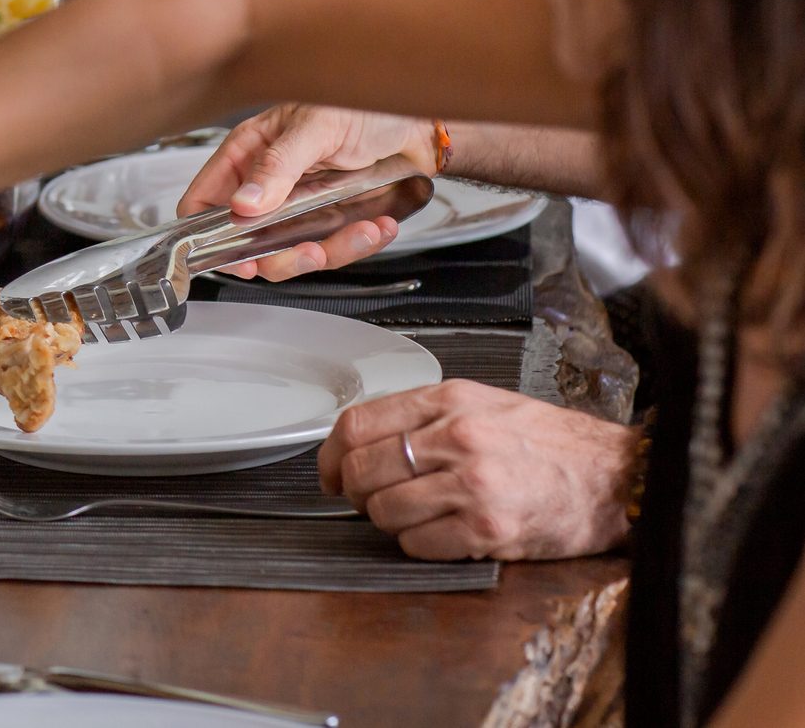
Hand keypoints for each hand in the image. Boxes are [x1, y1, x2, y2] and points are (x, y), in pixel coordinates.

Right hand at [177, 104, 436, 277]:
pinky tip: (375, 225)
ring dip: (327, 251)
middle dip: (278, 255)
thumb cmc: (364, 104)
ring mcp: (299, 206)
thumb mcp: (316, 127)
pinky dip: (357, 244)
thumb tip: (244, 203)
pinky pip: (333, 250)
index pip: (205, 200)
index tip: (231, 254)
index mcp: (249, 152)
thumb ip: (277, 165)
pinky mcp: (331, 221)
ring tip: (357, 231)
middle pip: (247, 241)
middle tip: (306, 252)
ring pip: (291, 253)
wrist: (419, 120)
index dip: (207, 233)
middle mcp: (269, 183)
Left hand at [319, 381, 637, 559]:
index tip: (328, 471)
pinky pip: (418, 544)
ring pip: (384, 510)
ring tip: (414, 515)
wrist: (618, 477)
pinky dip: (418, 544)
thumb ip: (424, 416)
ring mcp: (472, 484)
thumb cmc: (551, 444)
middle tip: (367, 499)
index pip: (356, 424)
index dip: (329, 454)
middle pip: (360, 469)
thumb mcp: (484, 404)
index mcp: (449, 401)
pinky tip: (442, 533)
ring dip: (387, 520)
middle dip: (353, 492)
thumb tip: (363, 440)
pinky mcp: (489, 528)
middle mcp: (457, 437)